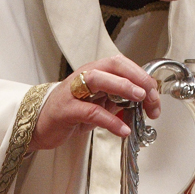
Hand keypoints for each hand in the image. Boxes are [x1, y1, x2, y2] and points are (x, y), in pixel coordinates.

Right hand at [29, 55, 159, 150]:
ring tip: (140, 99)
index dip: (141, 75)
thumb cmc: (70, 111)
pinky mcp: (66, 109)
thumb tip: (144, 101)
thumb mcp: (98, 102)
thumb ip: (118, 99)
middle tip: (151, 95)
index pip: (122, 64)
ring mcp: (73, 91)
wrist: (39, 124)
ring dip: (123, 87)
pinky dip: (110, 120)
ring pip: (99, 80)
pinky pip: (91, 111)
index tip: (155, 93)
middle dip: (137, 78)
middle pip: (113, 66)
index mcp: (94, 71)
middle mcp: (84, 75)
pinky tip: (122, 129)